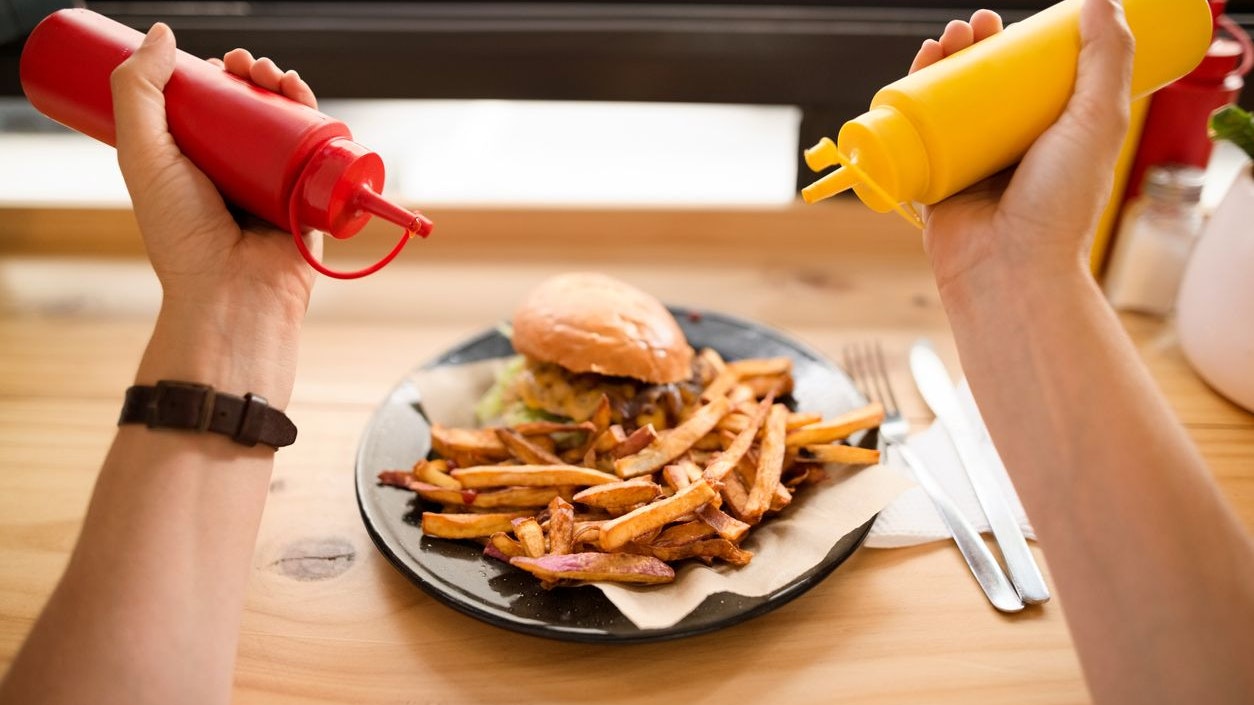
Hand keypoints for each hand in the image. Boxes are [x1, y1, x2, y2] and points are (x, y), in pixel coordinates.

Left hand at [109, 24, 320, 318]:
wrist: (231, 292)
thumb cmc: (181, 237)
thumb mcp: (143, 155)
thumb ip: (139, 93)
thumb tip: (164, 35)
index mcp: (196, 168)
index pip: (209, 110)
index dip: (215, 78)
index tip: (214, 63)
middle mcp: (238, 176)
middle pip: (252, 111)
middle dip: (253, 77)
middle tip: (246, 66)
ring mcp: (277, 188)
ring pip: (288, 126)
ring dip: (286, 90)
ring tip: (276, 76)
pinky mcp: (312, 201)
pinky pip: (323, 155)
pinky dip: (321, 121)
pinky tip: (306, 98)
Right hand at [915, 0, 1134, 294]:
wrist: (1011, 270)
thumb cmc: (1060, 206)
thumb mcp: (1097, 121)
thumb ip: (1106, 61)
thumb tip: (1104, 0)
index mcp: (1052, 137)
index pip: (1029, 80)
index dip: (1013, 46)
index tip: (1005, 24)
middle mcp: (1009, 151)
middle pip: (983, 86)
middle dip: (971, 49)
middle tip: (970, 28)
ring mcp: (970, 167)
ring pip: (945, 107)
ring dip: (937, 68)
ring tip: (941, 42)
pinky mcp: (933, 185)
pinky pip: (913, 141)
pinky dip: (906, 107)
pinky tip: (908, 80)